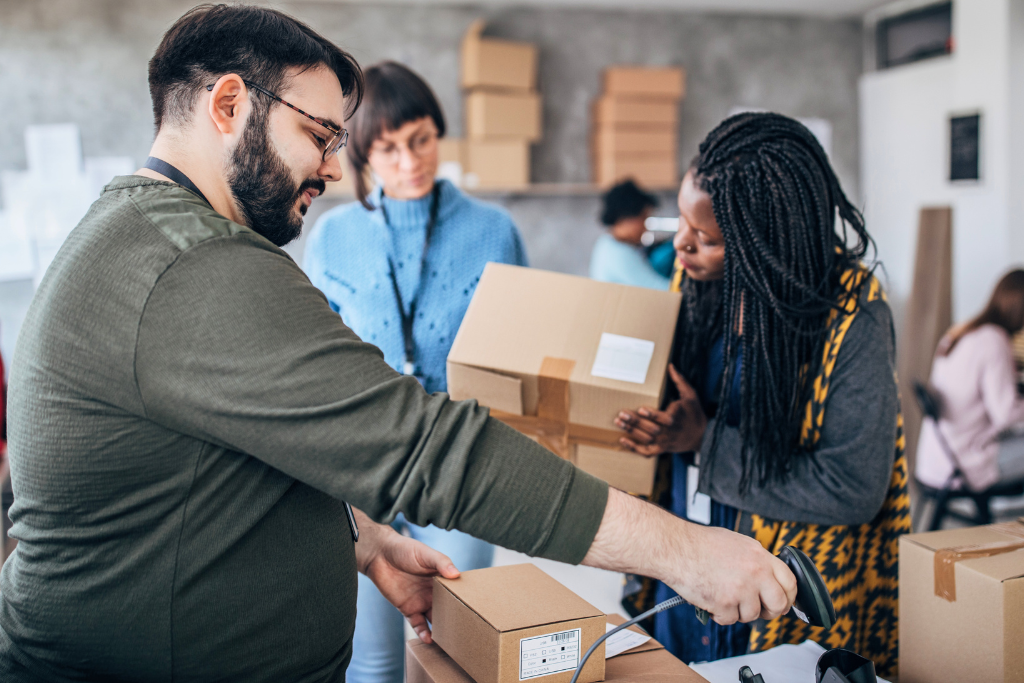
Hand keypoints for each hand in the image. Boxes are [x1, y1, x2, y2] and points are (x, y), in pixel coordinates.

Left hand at [362, 529, 460, 642]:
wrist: (380, 555)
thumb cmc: (405, 549)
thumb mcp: (426, 553)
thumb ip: (441, 563)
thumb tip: (456, 575)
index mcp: (441, 579)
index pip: (457, 593)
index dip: (465, 601)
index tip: (476, 612)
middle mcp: (433, 593)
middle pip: (448, 610)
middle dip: (455, 620)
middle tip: (466, 632)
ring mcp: (421, 602)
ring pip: (435, 620)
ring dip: (441, 630)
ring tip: (450, 641)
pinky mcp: (408, 609)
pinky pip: (418, 624)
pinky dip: (424, 633)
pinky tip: (429, 639)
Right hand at [582, 489, 795, 625]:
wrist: (675, 548)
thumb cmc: (699, 543)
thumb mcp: (736, 543)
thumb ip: (755, 560)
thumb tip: (768, 577)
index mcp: (759, 555)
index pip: (790, 581)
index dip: (789, 596)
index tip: (783, 601)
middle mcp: (755, 572)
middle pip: (779, 604)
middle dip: (769, 611)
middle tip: (758, 609)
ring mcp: (741, 589)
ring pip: (752, 615)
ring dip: (738, 612)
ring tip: (723, 597)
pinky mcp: (725, 603)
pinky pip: (730, 620)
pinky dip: (720, 615)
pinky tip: (712, 601)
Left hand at [615, 365, 706, 455]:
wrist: (701, 436)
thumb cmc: (694, 413)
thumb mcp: (691, 395)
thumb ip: (680, 381)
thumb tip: (670, 366)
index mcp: (677, 418)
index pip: (664, 419)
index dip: (652, 415)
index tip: (641, 409)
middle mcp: (670, 432)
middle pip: (651, 429)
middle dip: (635, 422)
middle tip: (622, 414)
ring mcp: (664, 442)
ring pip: (646, 439)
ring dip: (631, 431)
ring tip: (618, 421)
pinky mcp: (661, 449)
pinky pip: (646, 452)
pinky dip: (634, 449)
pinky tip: (622, 440)